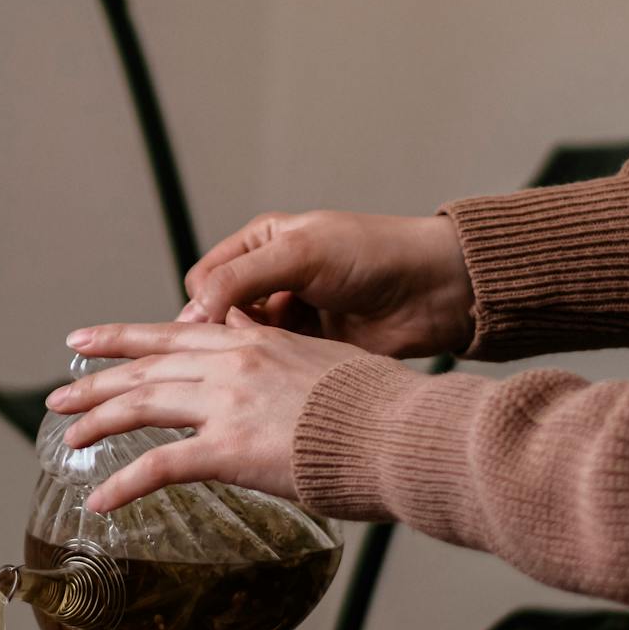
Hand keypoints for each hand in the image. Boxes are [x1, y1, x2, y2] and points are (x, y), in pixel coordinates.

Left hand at [47, 312, 367, 511]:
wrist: (400, 428)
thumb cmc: (380, 406)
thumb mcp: (326, 363)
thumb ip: (285, 362)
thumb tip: (269, 365)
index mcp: (254, 341)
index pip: (173, 332)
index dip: (125, 335)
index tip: (89, 338)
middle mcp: (232, 363)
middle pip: (145, 366)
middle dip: (95, 379)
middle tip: (58, 392)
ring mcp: (227, 404)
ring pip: (141, 405)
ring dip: (96, 421)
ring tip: (66, 437)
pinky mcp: (230, 450)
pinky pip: (159, 467)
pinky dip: (123, 485)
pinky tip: (98, 501)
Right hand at [179, 209, 473, 357]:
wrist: (434, 292)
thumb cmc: (375, 255)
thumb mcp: (300, 254)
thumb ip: (241, 278)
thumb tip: (194, 312)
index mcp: (261, 245)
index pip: (205, 280)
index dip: (201, 306)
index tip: (210, 330)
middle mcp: (271, 280)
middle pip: (219, 317)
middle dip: (218, 338)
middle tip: (224, 360)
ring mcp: (291, 318)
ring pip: (244, 347)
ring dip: (245, 361)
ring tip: (253, 374)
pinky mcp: (309, 351)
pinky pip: (274, 368)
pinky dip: (270, 377)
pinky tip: (275, 384)